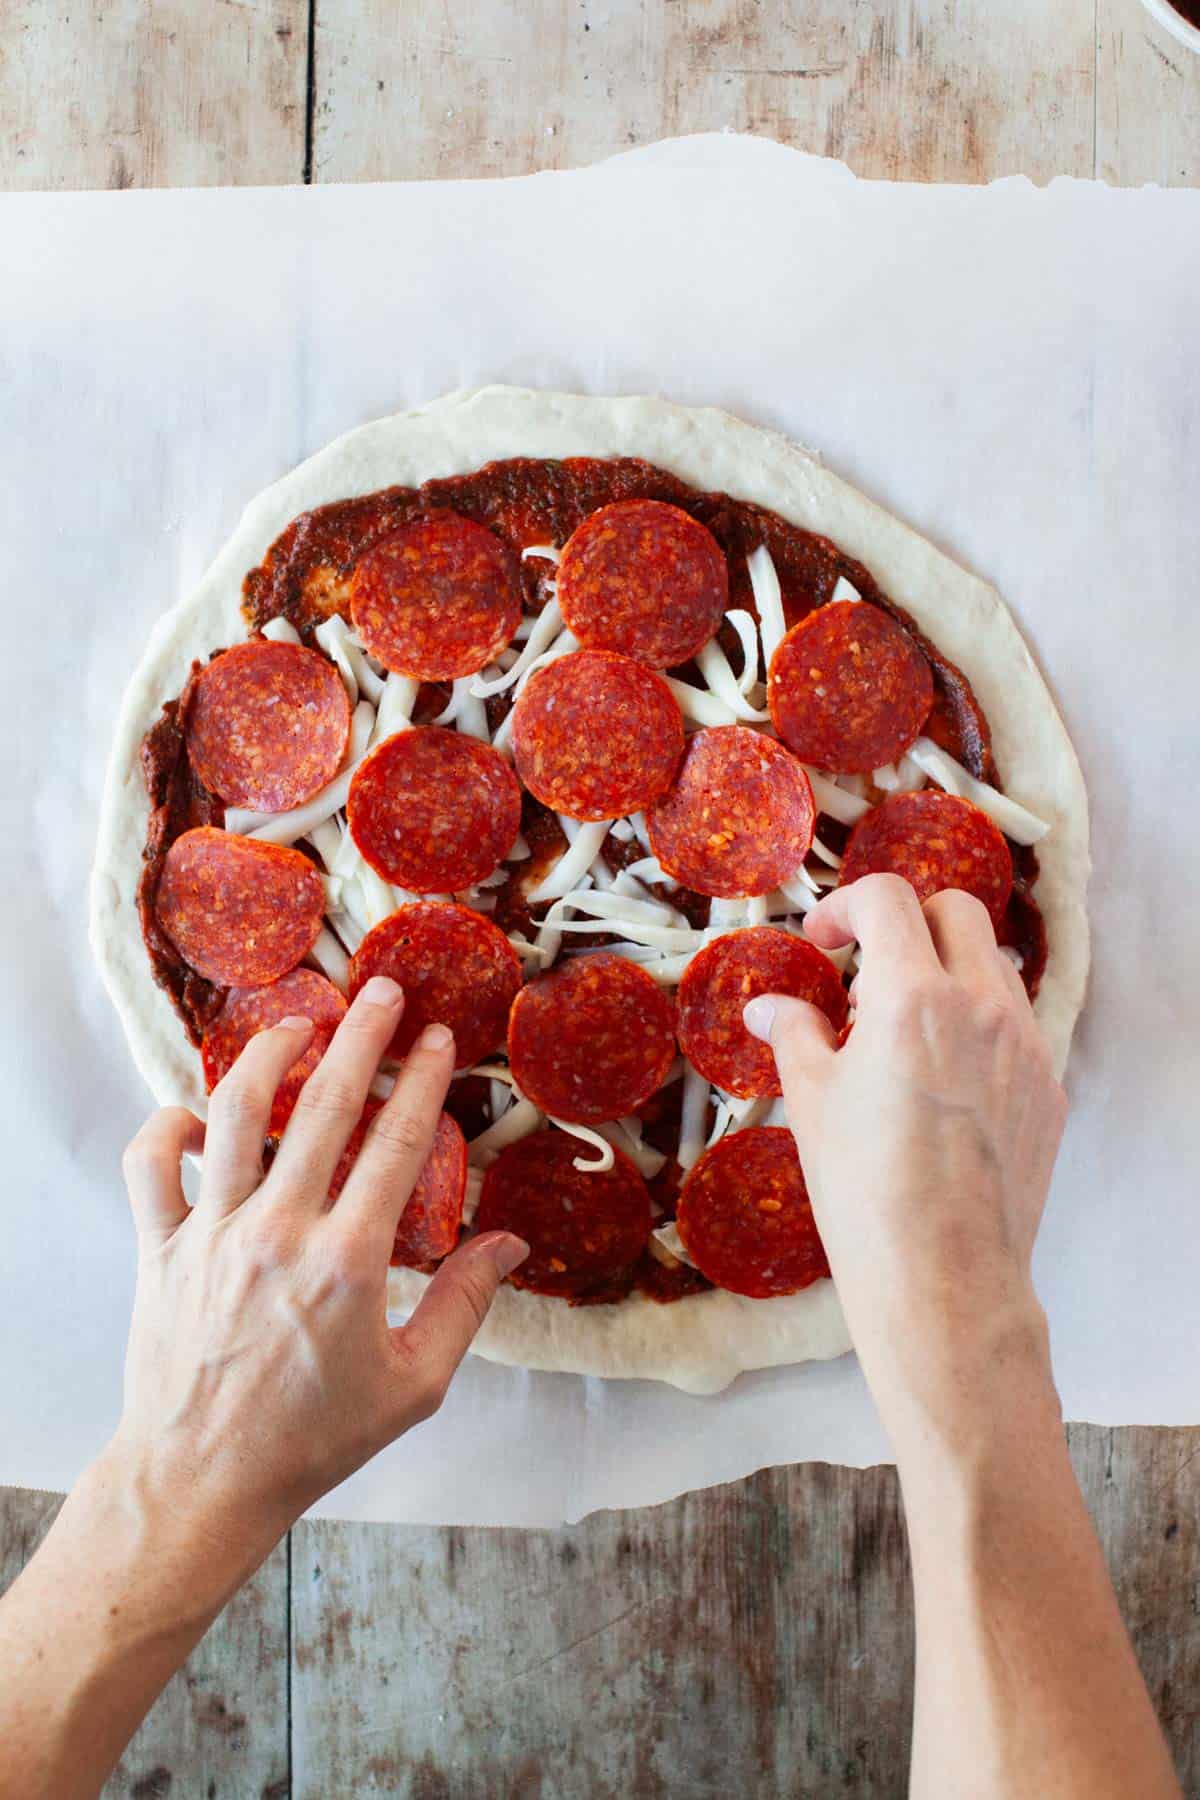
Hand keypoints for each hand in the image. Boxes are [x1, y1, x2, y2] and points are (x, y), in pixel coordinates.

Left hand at [115, 975, 526, 1560]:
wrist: (204, 1481)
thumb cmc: (313, 1440)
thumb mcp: (414, 1385)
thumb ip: (464, 1305)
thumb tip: (511, 1246)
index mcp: (347, 1262)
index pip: (395, 1144)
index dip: (421, 1081)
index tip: (437, 1038)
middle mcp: (278, 1233)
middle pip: (321, 1107)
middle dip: (359, 1037)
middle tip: (382, 992)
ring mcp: (211, 1235)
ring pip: (231, 1116)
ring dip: (265, 1057)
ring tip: (296, 1023)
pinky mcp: (158, 1249)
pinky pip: (149, 1167)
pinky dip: (165, 1127)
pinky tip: (195, 1114)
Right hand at [744, 874, 1066, 1455]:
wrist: (944, 1278)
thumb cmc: (864, 1192)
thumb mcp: (811, 1103)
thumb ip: (794, 1035)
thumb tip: (769, 1007)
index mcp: (913, 997)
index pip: (888, 900)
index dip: (846, 907)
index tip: (824, 942)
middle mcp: (982, 1006)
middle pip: (954, 912)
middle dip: (906, 924)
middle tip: (865, 971)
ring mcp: (1025, 1046)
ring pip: (993, 965)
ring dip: (946, 970)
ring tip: (901, 1030)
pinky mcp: (1048, 1088)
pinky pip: (1015, 1025)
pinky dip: (977, 1023)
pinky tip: (940, 1079)